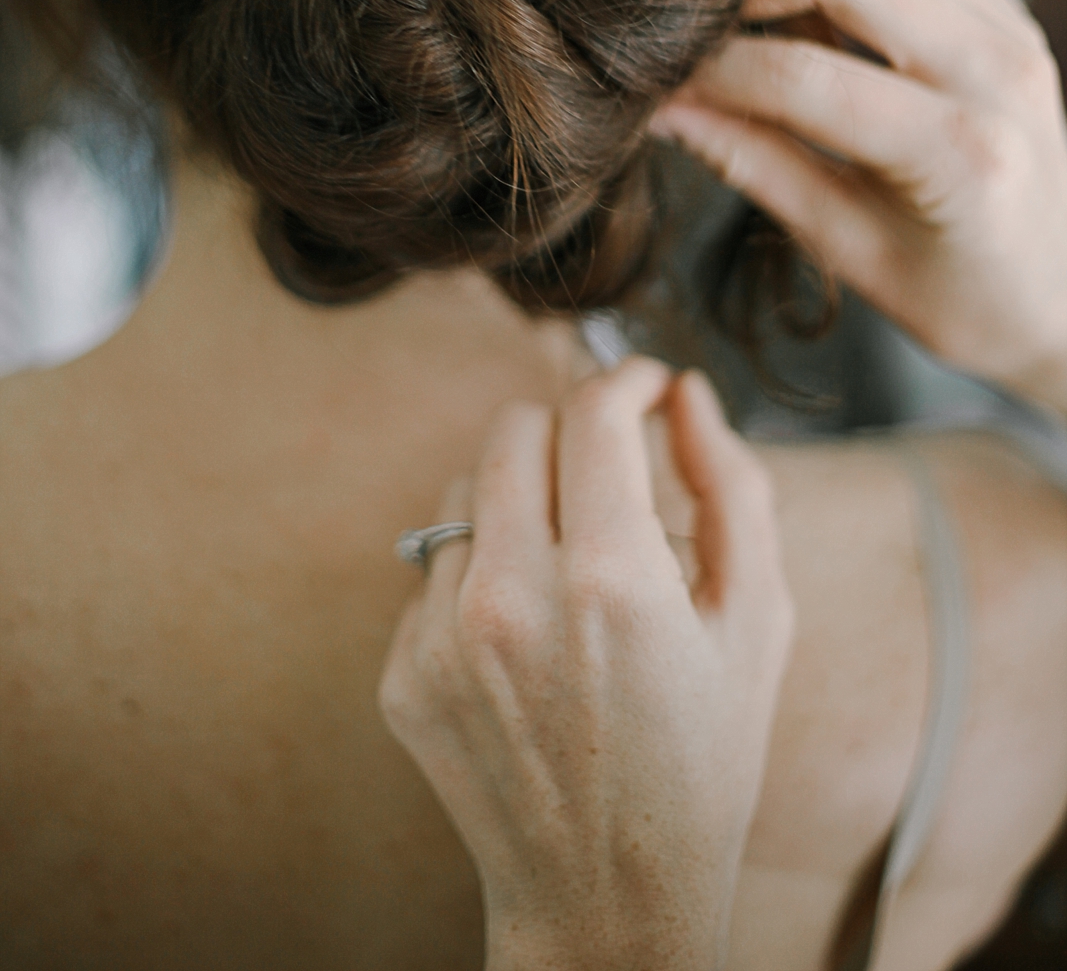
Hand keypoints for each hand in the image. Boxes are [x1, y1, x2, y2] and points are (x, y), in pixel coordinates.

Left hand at [378, 358, 793, 970]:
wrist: (610, 898)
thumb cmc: (704, 758)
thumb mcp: (757, 620)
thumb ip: (731, 484)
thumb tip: (685, 393)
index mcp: (611, 581)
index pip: (593, 411)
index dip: (628, 378)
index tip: (645, 386)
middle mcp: (510, 599)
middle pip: (514, 428)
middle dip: (569, 428)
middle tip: (609, 468)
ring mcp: (443, 640)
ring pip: (468, 490)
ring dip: (522, 498)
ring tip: (571, 565)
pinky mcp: (403, 674)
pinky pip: (434, 568)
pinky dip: (483, 571)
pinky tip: (531, 634)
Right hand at [650, 0, 1066, 412]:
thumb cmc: (961, 296)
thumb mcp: (849, 250)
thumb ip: (755, 167)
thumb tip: (664, 109)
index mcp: (961, 151)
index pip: (801, 75)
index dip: (710, 71)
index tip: (659, 84)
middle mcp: (994, 66)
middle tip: (708, 44)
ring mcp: (1007, 24)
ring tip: (781, 36)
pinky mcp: (1006, 3)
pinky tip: (838, 21)